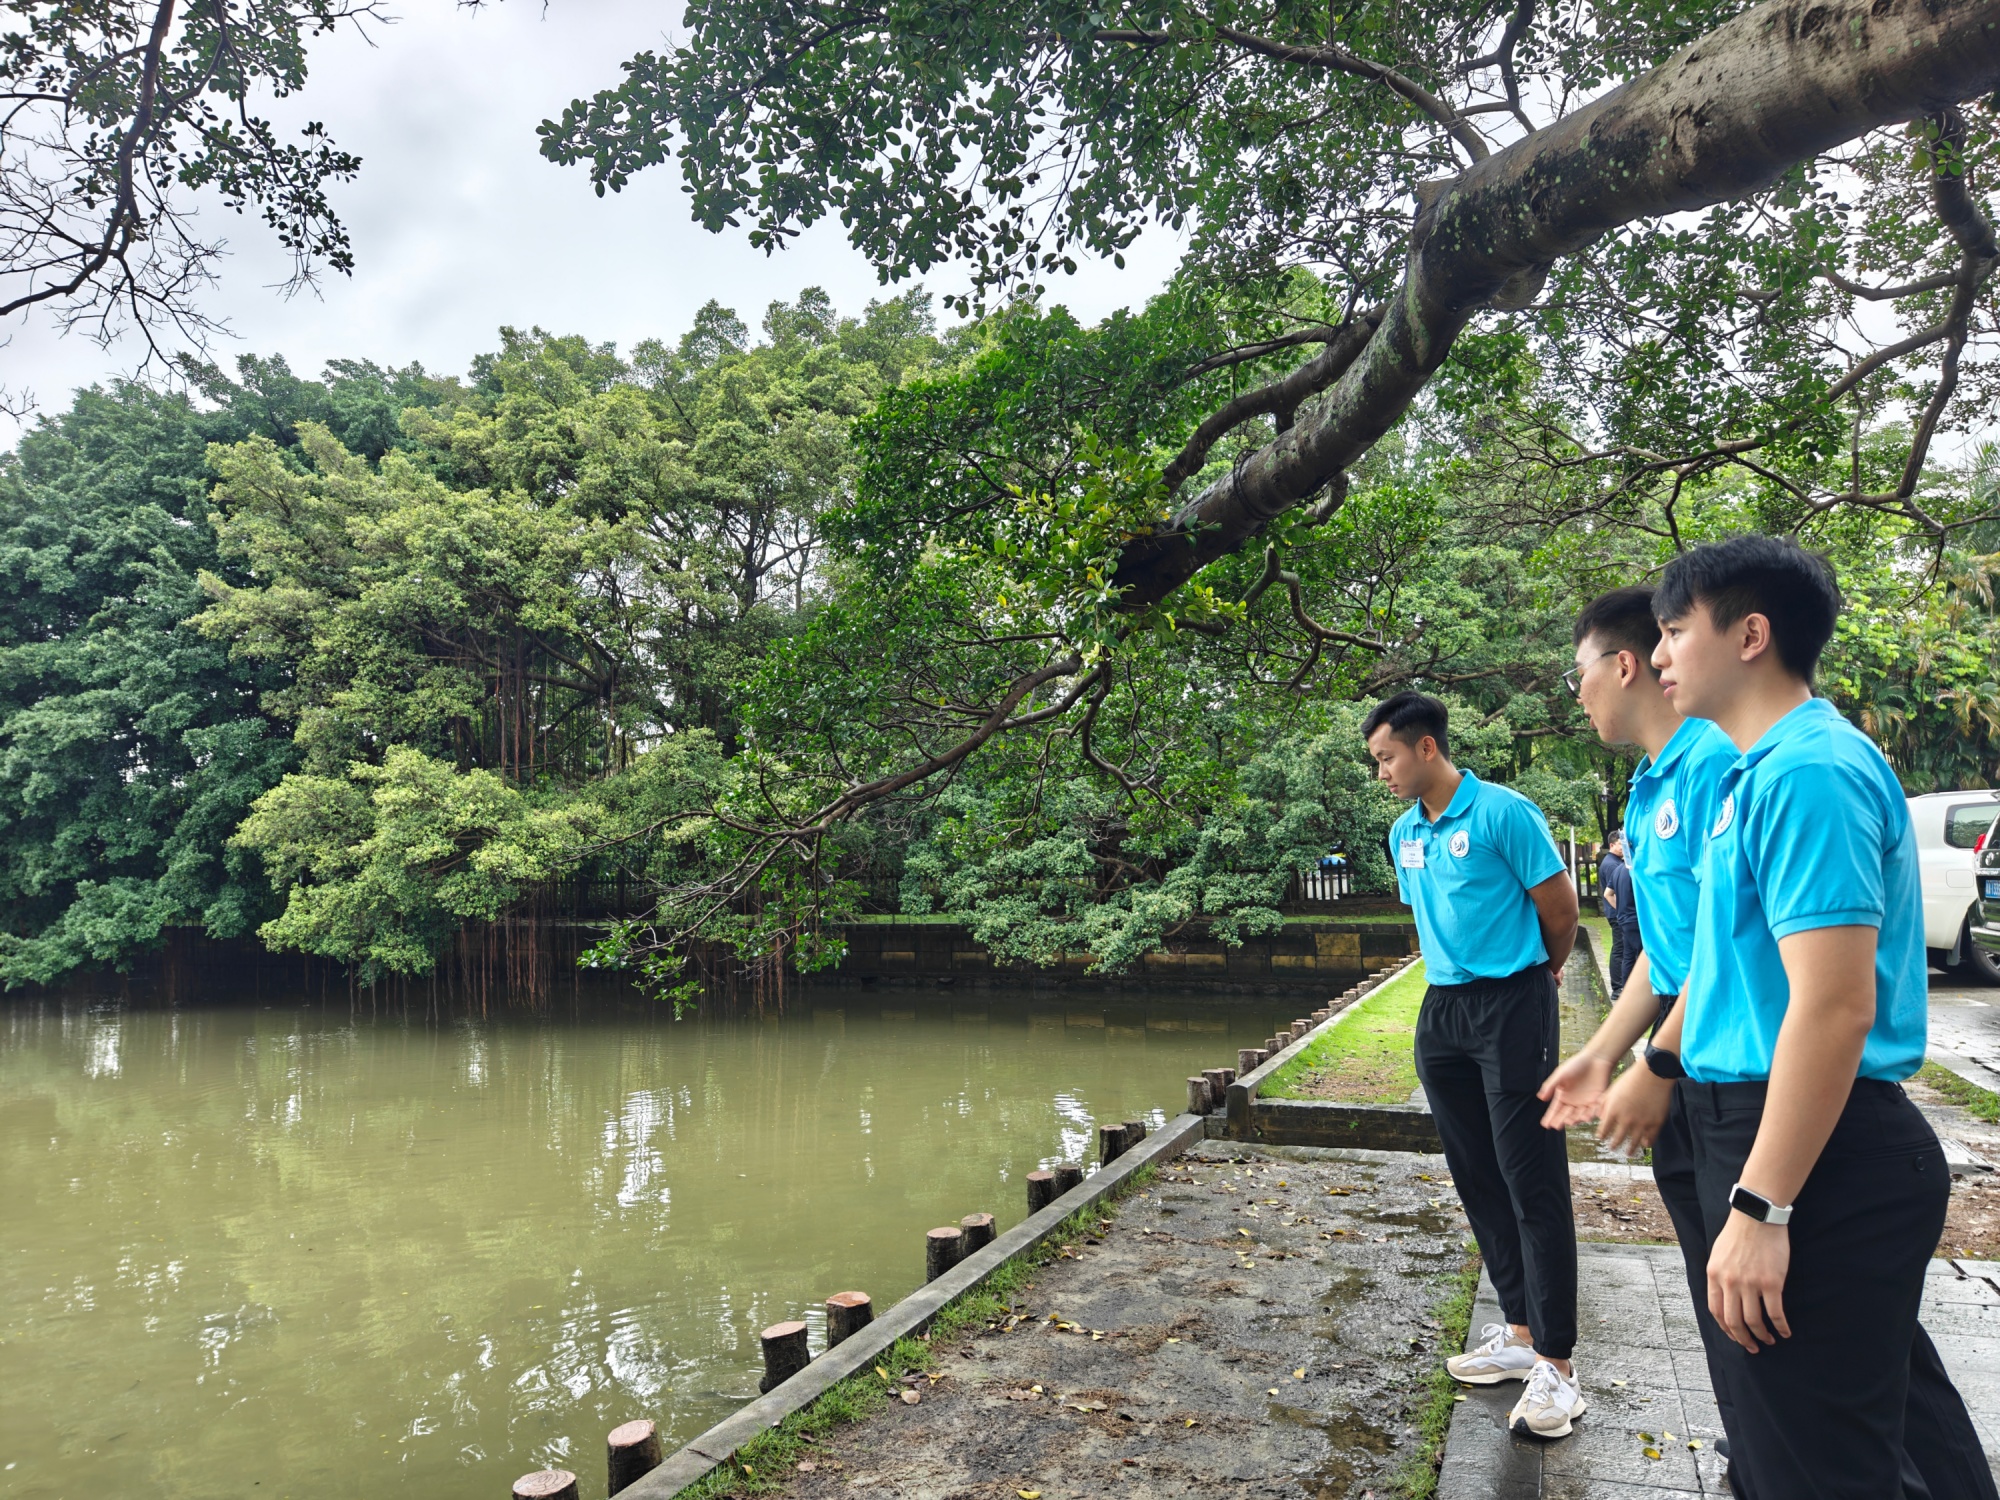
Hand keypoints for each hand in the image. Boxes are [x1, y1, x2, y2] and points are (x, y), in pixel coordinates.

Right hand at [1537, 1051, 1613, 1129]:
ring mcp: (1585, 1103)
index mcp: (1563, 1096)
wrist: (1595, 1059)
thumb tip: (1540, 1098)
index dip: (1550, 1117)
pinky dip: (1591, 1114)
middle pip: (1566, 1114)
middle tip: (1557, 1125)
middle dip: (1561, 1120)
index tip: (1545, 1125)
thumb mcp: (1561, 1074)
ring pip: (1579, 1115)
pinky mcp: (1597, 1102)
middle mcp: (1573, 1102)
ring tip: (1571, 1121)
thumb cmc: (1576, 1065)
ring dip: (1575, 1119)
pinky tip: (1587, 1117)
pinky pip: (1594, 1111)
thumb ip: (1551, 1086)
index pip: (1555, 1109)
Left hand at [1596, 1065, 1671, 1153]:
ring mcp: (1642, 1123)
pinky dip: (1646, 1143)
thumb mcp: (1612, 1089)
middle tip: (1612, 1148)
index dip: (1602, 1135)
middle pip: (1618, 1139)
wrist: (1653, 1075)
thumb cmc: (1631, 1079)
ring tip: (1628, 1153)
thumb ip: (1604, 1104)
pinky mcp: (1656, 1123)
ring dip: (1630, 1149)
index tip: (1601, 1138)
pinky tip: (1644, 1144)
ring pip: (1634, 1142)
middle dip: (1614, 1145)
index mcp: (1613, 1111)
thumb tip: (1599, 1116)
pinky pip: (1650, 1138)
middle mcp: (1626, 1119)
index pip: (1604, 1129)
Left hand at [1707, 1211, 1790, 1352]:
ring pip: (1754, 1321)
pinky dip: (1780, 1327)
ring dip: (1762, 1336)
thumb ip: (1719, 1275)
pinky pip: (1775, 1313)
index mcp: (1714, 1276)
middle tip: (1752, 1347)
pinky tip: (1785, 1332)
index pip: (1716, 1311)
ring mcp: (1750, 1284)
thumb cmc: (1739, 1233)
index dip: (1725, 1328)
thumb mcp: (1718, 1254)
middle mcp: (1730, 1283)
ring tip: (1769, 1341)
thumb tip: (1723, 1295)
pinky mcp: (1771, 1283)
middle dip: (1743, 1339)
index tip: (1734, 1336)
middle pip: (1733, 1321)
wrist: (1757, 1216)